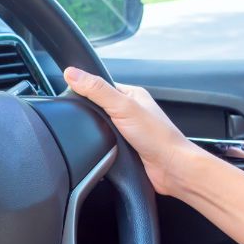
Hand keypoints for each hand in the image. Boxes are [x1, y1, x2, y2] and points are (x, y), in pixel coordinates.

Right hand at [64, 67, 199, 195]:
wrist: (171, 169)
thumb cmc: (157, 137)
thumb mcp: (123, 107)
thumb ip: (97, 90)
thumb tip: (72, 73)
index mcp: (132, 95)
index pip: (101, 86)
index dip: (86, 90)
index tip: (72, 96)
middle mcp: (131, 112)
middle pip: (98, 109)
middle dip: (91, 117)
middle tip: (88, 121)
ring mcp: (129, 131)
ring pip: (101, 129)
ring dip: (97, 135)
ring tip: (98, 137)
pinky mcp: (125, 149)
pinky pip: (105, 145)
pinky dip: (101, 149)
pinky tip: (102, 150)